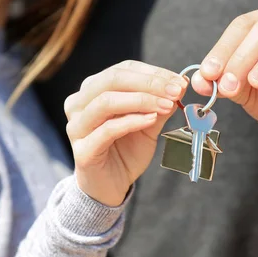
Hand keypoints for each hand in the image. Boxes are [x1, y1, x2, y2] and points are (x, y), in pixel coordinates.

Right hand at [64, 61, 185, 205]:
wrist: (111, 187)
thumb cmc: (126, 152)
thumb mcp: (148, 125)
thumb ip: (159, 106)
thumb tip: (179, 86)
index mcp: (93, 91)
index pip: (123, 70)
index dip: (153, 72)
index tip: (180, 81)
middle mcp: (79, 104)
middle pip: (112, 79)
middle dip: (149, 83)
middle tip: (176, 90)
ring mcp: (77, 126)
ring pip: (106, 101)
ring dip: (141, 100)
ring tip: (167, 104)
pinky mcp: (83, 150)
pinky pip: (107, 129)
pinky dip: (132, 121)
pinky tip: (151, 119)